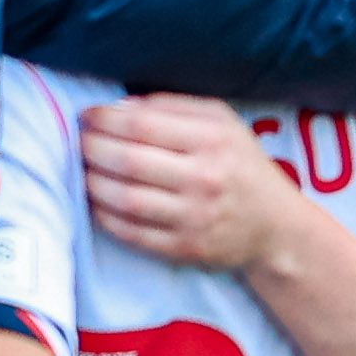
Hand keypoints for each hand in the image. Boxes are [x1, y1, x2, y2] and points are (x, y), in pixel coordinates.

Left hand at [77, 94, 292, 273]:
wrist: (276, 226)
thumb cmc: (240, 164)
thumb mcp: (221, 122)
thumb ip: (171, 107)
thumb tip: (117, 107)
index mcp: (213, 140)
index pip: (141, 126)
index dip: (104, 120)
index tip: (87, 116)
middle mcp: (205, 178)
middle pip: (128, 161)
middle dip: (92, 148)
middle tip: (80, 142)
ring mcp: (194, 217)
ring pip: (124, 199)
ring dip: (92, 182)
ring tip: (85, 169)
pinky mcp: (184, 248)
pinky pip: (130, 231)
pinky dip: (104, 214)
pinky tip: (98, 200)